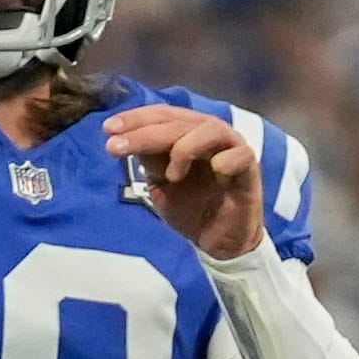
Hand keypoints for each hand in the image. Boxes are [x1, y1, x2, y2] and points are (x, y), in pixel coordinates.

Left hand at [104, 104, 265, 259]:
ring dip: (184, 148)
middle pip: (178, 123)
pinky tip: (215, 173)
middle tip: (116, 147)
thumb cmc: (192, 209)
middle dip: (144, 134)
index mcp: (188, 133)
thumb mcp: (160, 183)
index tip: (108, 130)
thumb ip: (148, 160)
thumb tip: (123, 138)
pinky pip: (239, 155)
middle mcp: (209, 134)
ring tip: (171, 176)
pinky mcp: (250, 169)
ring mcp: (231, 149)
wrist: (218, 243)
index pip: (162, 115)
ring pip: (209, 129)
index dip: (135, 119)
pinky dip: (224, 162)